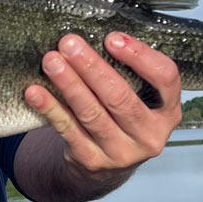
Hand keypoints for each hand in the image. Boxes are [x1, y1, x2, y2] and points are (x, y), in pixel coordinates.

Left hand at [24, 32, 180, 182]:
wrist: (107, 168)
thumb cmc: (121, 116)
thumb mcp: (139, 98)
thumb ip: (128, 72)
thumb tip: (92, 33)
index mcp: (168, 112)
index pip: (165, 79)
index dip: (140, 56)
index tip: (111, 38)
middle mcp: (149, 135)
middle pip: (120, 97)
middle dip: (92, 67)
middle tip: (69, 43)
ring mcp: (121, 152)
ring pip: (91, 113)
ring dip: (69, 84)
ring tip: (51, 61)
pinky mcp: (92, 162)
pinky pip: (68, 130)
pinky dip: (50, 109)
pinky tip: (35, 92)